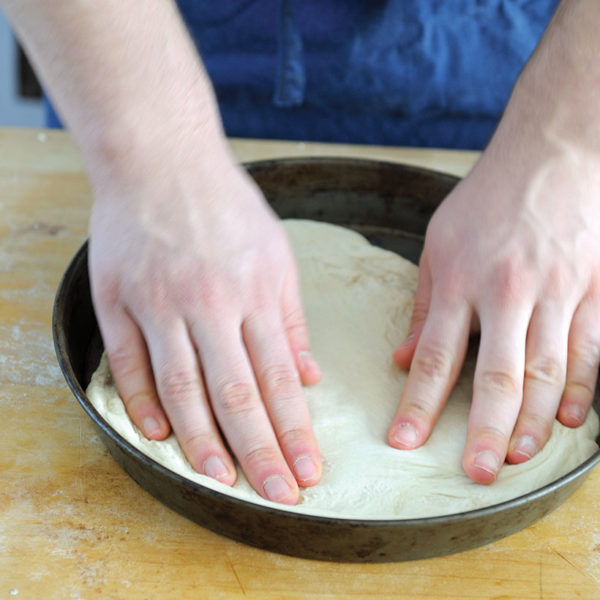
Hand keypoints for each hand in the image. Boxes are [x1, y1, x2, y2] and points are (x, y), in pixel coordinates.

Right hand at [88, 151, 321, 503]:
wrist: (161, 157)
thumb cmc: (226, 205)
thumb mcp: (277, 252)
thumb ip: (292, 318)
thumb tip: (309, 376)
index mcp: (256, 292)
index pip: (280, 378)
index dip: (295, 430)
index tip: (309, 472)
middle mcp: (210, 303)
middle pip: (237, 393)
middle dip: (260, 451)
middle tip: (278, 496)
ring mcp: (160, 302)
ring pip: (183, 387)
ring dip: (203, 441)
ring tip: (223, 481)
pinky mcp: (118, 298)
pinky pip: (130, 361)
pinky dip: (143, 401)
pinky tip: (159, 436)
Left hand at [387, 130, 599, 482]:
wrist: (552, 152)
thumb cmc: (487, 200)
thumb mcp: (438, 244)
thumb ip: (424, 306)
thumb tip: (400, 359)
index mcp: (460, 280)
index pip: (434, 357)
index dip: (416, 404)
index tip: (402, 442)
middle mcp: (507, 291)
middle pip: (496, 376)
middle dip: (482, 430)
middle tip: (474, 473)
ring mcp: (558, 291)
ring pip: (547, 371)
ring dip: (533, 422)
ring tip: (515, 458)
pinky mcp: (595, 287)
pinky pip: (591, 349)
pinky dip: (582, 389)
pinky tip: (570, 421)